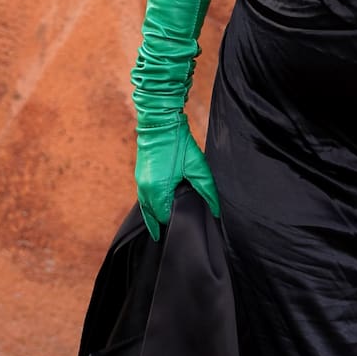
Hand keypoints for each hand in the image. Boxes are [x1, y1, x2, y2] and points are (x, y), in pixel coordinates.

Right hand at [134, 113, 220, 239]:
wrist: (160, 123)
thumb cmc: (179, 144)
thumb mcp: (198, 167)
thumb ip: (208, 191)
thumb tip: (216, 210)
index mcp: (157, 191)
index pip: (164, 218)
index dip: (175, 223)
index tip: (186, 228)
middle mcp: (145, 190)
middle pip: (153, 217)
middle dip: (164, 223)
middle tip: (175, 233)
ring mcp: (140, 183)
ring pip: (146, 209)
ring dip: (156, 216)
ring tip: (166, 227)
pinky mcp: (140, 176)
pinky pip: (144, 199)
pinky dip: (151, 206)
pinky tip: (160, 208)